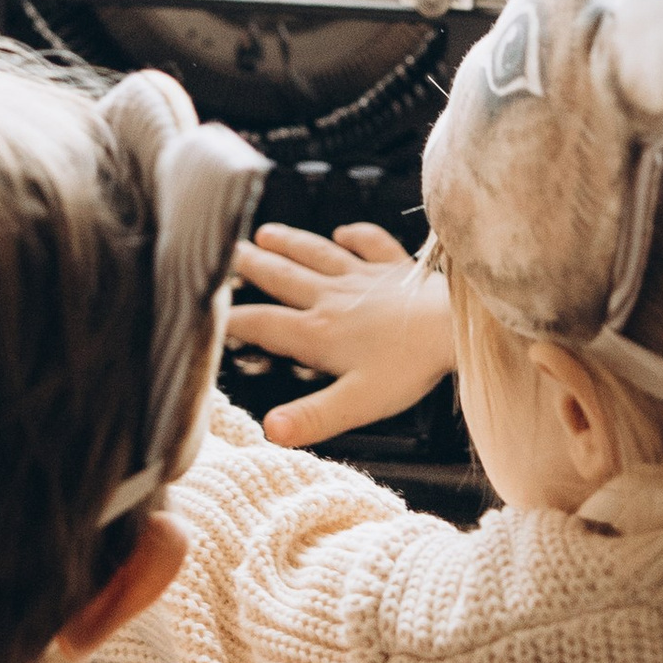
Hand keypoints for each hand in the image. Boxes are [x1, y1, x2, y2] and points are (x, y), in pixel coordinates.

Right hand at [229, 222, 453, 445]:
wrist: (456, 325)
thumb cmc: (410, 365)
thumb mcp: (356, 402)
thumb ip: (312, 417)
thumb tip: (270, 430)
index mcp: (318, 332)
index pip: (262, 325)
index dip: (231, 321)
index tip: (206, 316)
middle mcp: (334, 298)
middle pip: (283, 278)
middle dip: (252, 267)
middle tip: (226, 252)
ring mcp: (365, 278)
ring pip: (318, 255)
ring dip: (291, 243)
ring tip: (266, 233)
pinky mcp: (396, 268)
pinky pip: (371, 244)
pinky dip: (356, 235)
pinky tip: (344, 232)